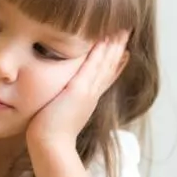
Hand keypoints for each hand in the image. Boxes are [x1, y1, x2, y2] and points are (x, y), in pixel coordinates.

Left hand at [26, 31, 129, 150]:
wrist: (50, 146)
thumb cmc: (49, 134)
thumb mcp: (60, 114)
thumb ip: (61, 104)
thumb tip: (57, 101)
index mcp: (87, 99)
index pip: (105, 77)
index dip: (115, 63)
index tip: (124, 51)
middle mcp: (92, 94)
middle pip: (109, 67)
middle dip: (118, 49)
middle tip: (127, 32)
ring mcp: (88, 91)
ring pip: (105, 63)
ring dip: (114, 45)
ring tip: (123, 30)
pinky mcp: (79, 89)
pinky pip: (93, 65)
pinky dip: (101, 52)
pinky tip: (107, 38)